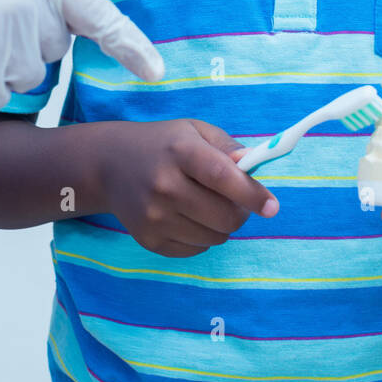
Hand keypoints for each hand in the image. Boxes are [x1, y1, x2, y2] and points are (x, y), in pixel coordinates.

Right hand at [95, 119, 279, 257]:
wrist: (110, 164)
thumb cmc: (163, 144)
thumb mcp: (195, 131)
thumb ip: (228, 147)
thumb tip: (252, 168)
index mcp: (181, 152)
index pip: (223, 177)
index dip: (252, 194)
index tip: (272, 207)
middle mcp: (165, 185)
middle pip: (224, 216)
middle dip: (240, 212)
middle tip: (235, 201)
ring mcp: (154, 216)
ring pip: (214, 238)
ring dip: (222, 226)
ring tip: (208, 206)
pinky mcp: (148, 240)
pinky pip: (196, 249)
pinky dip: (203, 237)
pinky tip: (189, 217)